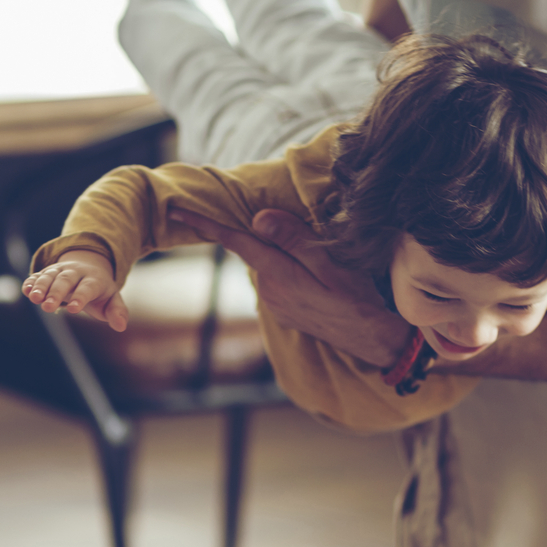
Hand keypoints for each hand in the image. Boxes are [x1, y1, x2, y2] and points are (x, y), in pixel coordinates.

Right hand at [23, 250, 128, 331]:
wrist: (88, 267)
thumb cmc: (100, 291)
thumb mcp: (112, 299)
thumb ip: (117, 312)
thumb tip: (121, 326)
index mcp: (94, 279)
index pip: (87, 288)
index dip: (80, 297)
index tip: (73, 309)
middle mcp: (75, 272)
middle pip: (65, 281)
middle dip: (56, 293)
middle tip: (47, 307)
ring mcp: (60, 271)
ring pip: (50, 276)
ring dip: (41, 287)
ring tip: (34, 298)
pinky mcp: (47, 272)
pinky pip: (38, 275)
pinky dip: (31, 282)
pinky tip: (25, 290)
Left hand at [168, 206, 409, 365]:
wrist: (372, 339)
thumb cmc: (357, 297)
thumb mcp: (330, 262)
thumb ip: (293, 239)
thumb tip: (258, 219)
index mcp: (277, 272)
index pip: (234, 240)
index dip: (203, 222)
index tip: (174, 208)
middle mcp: (269, 289)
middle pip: (255, 247)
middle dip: (261, 233)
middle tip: (293, 231)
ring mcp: (275, 302)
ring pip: (268, 263)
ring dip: (281, 252)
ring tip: (319, 259)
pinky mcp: (284, 310)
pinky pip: (279, 278)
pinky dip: (288, 268)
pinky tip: (315, 275)